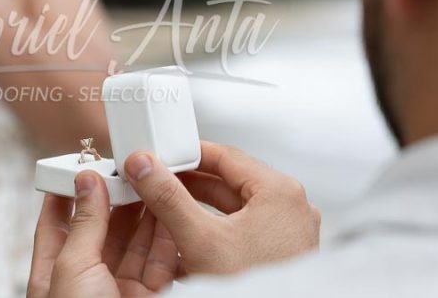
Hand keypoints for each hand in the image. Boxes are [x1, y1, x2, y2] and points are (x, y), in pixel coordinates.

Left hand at [27, 173, 180, 297]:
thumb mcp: (73, 269)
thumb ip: (84, 224)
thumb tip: (86, 182)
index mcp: (54, 272)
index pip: (58, 221)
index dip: (71, 191)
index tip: (85, 164)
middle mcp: (87, 279)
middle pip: (103, 226)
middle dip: (118, 196)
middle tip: (132, 166)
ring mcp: (120, 289)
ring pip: (136, 240)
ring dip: (146, 211)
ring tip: (156, 180)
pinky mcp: (151, 297)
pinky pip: (161, 260)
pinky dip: (168, 236)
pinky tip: (173, 212)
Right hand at [123, 141, 320, 275]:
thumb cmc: (256, 290)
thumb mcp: (201, 240)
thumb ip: (168, 198)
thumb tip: (146, 169)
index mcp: (280, 192)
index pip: (225, 154)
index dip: (188, 154)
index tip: (163, 157)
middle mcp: (291, 207)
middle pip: (229, 180)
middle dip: (189, 182)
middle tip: (160, 182)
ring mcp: (288, 231)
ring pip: (234, 205)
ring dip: (199, 206)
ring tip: (168, 208)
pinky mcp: (280, 251)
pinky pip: (243, 227)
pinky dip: (216, 227)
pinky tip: (191, 236)